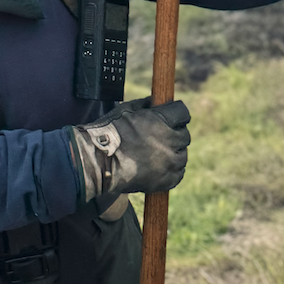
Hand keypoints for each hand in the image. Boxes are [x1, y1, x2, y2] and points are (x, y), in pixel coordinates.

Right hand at [68, 97, 189, 201]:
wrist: (98, 161)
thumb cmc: (110, 131)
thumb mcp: (126, 109)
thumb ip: (146, 104)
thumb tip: (156, 102)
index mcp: (161, 121)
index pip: (182, 112)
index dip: (176, 113)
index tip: (171, 115)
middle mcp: (170, 141)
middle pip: (184, 134)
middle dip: (174, 132)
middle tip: (159, 134)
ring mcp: (169, 163)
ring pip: (182, 154)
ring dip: (173, 151)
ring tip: (157, 151)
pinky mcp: (167, 180)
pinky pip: (178, 172)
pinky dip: (171, 168)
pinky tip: (158, 165)